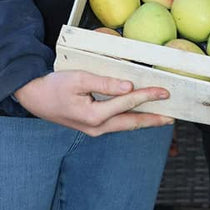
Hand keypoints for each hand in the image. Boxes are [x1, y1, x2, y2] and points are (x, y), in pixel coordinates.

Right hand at [13, 70, 173, 136]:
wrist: (35, 97)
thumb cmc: (55, 85)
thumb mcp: (80, 79)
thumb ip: (105, 84)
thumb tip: (129, 87)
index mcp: (94, 116)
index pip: (127, 103)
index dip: (147, 96)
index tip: (164, 92)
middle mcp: (97, 127)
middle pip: (132, 123)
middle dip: (154, 119)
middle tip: (173, 117)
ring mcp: (94, 130)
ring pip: (126, 125)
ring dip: (145, 121)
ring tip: (162, 117)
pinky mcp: (92, 126)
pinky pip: (117, 123)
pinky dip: (132, 119)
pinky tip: (140, 115)